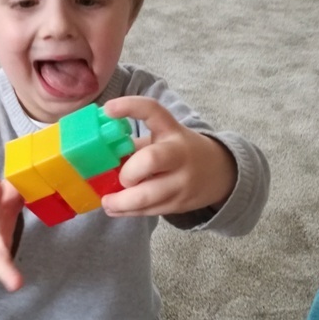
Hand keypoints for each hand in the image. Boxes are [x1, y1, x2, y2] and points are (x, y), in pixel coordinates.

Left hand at [101, 96, 236, 216]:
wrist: (221, 173)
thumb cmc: (180, 152)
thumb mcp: (164, 139)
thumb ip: (135, 145)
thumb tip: (97, 156)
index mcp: (171, 131)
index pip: (153, 111)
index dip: (130, 107)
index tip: (108, 109)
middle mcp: (179, 154)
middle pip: (151, 160)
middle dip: (128, 173)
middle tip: (120, 178)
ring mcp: (182, 182)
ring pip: (148, 196)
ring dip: (121, 202)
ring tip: (107, 202)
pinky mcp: (180, 204)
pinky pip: (149, 211)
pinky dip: (127, 212)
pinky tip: (115, 209)